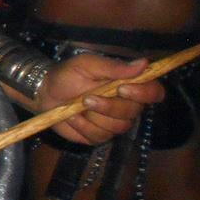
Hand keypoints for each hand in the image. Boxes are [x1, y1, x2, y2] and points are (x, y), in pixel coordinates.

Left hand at [35, 54, 163, 144]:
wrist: (45, 93)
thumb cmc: (67, 75)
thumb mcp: (86, 65)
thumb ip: (113, 67)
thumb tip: (143, 63)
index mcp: (128, 85)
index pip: (154, 92)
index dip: (145, 93)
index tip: (123, 89)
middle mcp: (127, 105)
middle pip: (133, 112)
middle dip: (109, 106)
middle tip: (87, 98)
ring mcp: (114, 122)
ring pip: (117, 126)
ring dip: (94, 116)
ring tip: (77, 105)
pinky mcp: (99, 135)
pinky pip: (99, 136)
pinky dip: (82, 126)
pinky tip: (71, 116)